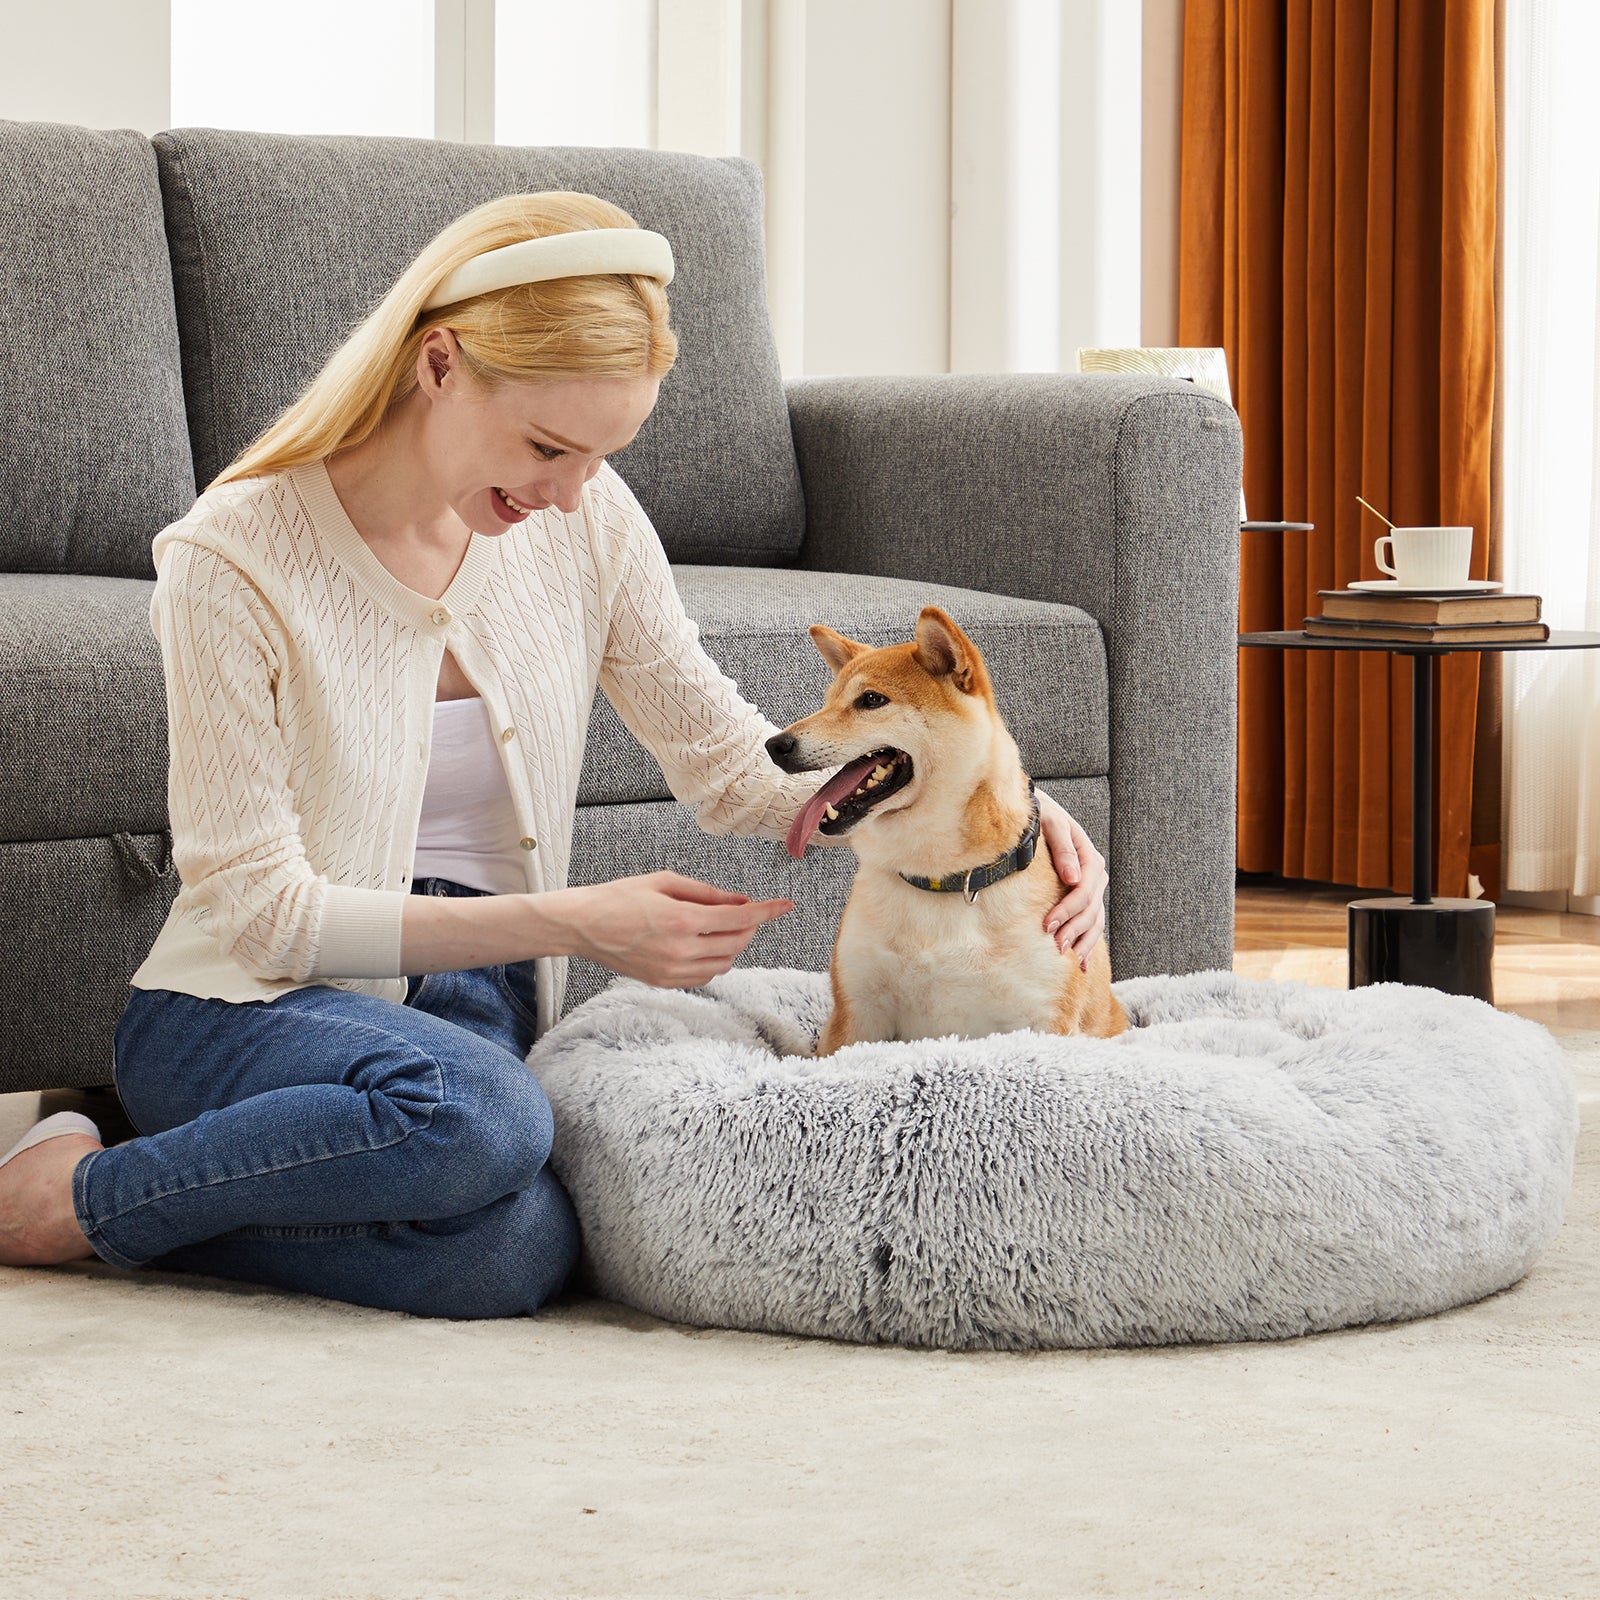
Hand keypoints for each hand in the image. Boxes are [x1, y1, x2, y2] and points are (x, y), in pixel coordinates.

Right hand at [563, 871, 792, 988]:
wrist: (582, 926)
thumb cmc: (619, 897)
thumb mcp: (665, 882)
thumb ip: (707, 893)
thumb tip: (740, 901)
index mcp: (682, 920)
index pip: (740, 919)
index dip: (767, 911)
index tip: (785, 905)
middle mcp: (681, 950)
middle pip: (737, 943)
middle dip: (750, 927)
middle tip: (746, 911)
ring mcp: (672, 971)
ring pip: (725, 964)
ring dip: (733, 945)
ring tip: (723, 927)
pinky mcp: (663, 982)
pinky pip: (705, 976)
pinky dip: (715, 961)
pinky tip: (706, 945)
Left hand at [1036, 791, 1107, 969]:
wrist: (1039, 813)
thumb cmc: (1041, 816)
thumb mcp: (1051, 823)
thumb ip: (1063, 849)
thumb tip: (1072, 878)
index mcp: (1090, 858)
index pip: (1084, 891)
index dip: (1067, 910)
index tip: (1047, 924)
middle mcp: (1095, 875)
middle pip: (1091, 910)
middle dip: (1073, 930)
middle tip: (1054, 947)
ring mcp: (1092, 888)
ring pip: (1095, 920)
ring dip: (1083, 941)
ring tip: (1069, 958)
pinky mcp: (1084, 897)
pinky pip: (1091, 923)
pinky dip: (1087, 942)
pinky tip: (1081, 961)